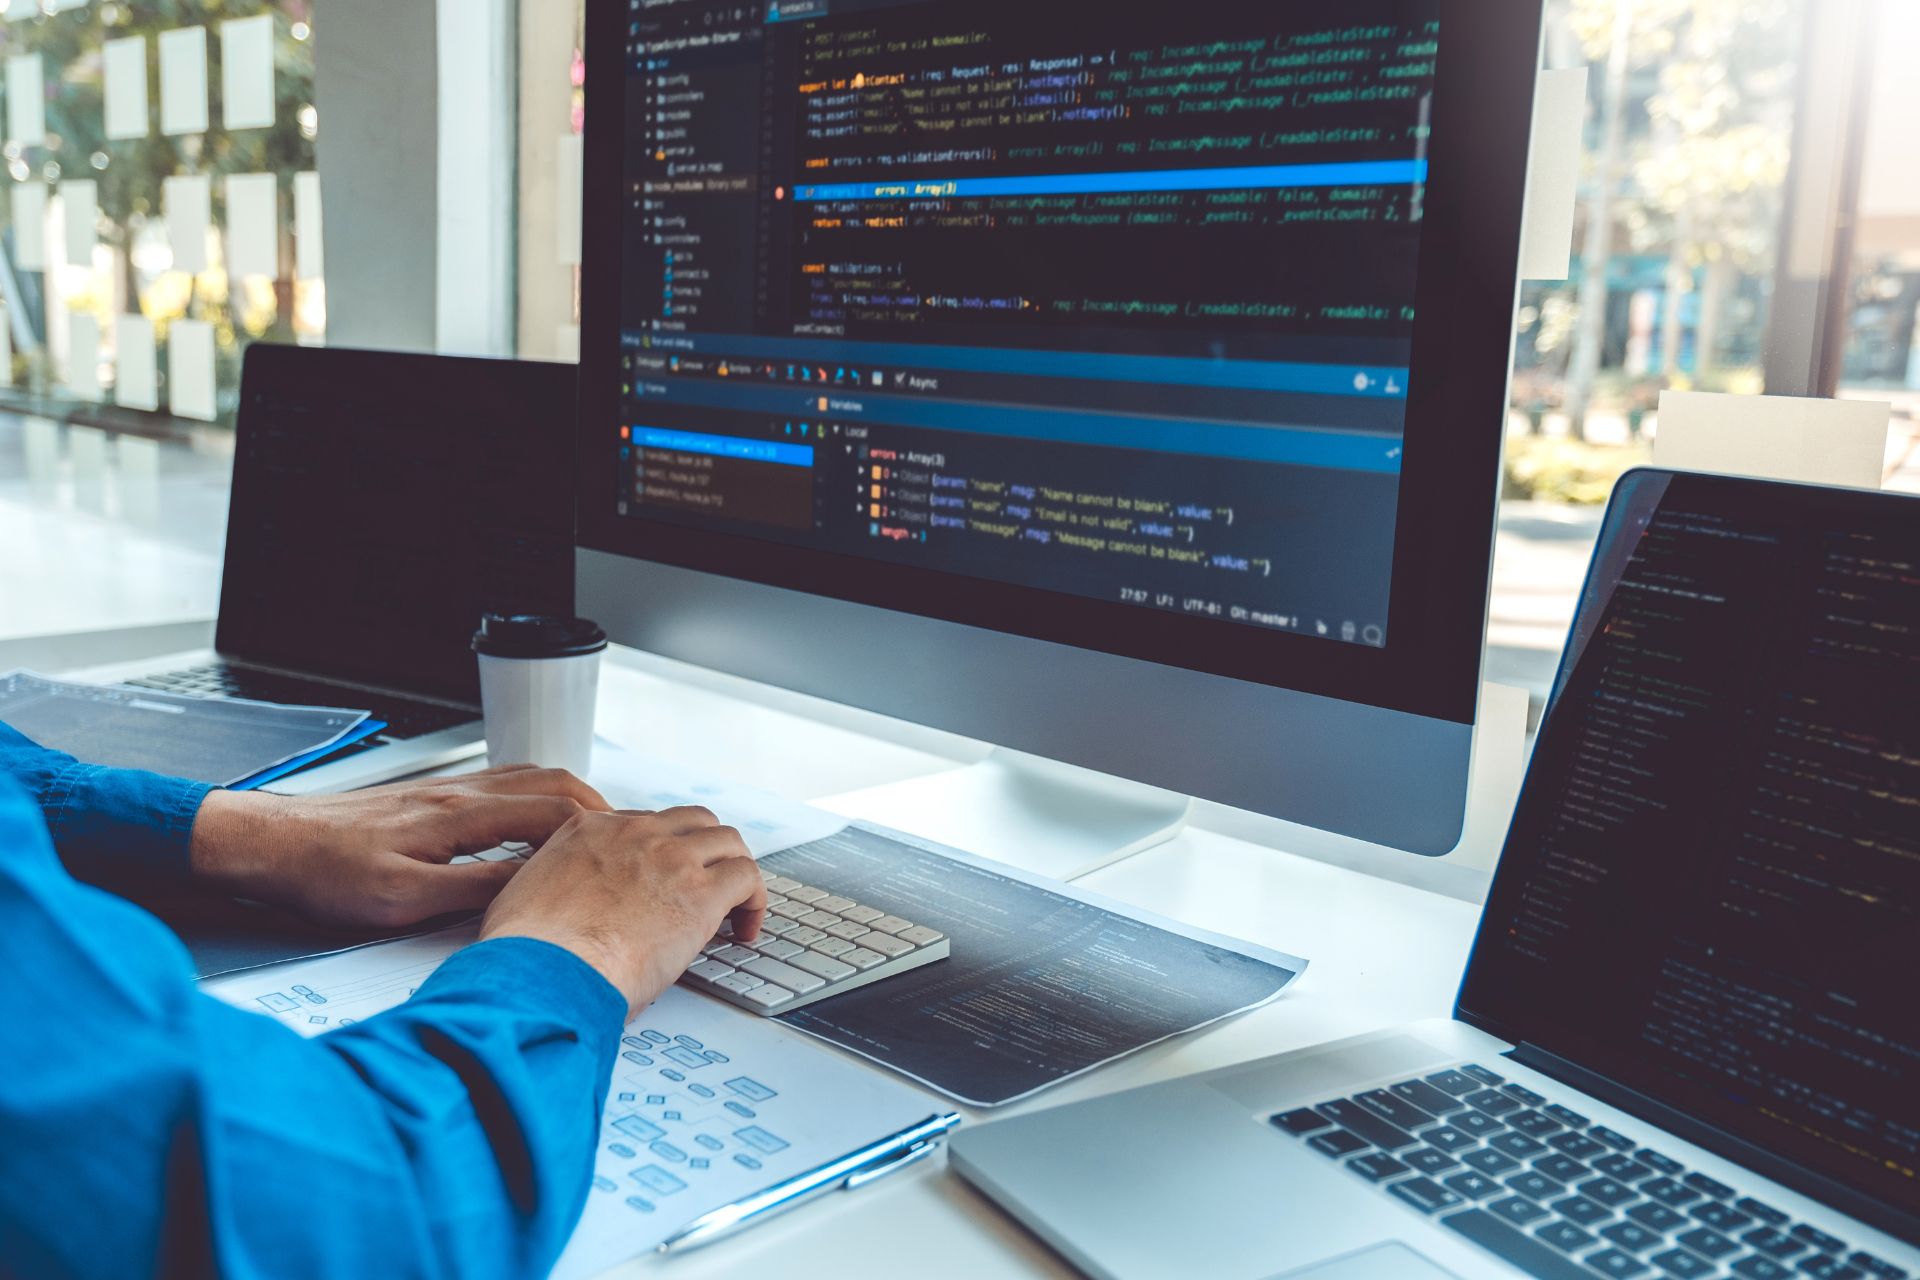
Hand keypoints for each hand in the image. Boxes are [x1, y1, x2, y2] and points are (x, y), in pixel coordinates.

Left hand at [188, 766, 611, 928]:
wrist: (271, 844)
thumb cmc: (323, 872)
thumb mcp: (402, 901)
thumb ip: (472, 893)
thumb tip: (530, 892)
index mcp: (460, 815)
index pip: (554, 812)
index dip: (599, 832)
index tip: (625, 853)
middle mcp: (459, 793)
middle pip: (553, 785)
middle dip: (599, 810)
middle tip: (625, 841)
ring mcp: (446, 791)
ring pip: (530, 779)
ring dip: (570, 801)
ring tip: (593, 831)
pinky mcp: (431, 799)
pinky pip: (503, 786)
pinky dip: (536, 799)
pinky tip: (533, 823)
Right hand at [478, 807, 765, 1016]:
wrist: (539, 971)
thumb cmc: (525, 955)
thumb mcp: (522, 900)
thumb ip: (551, 892)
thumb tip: (564, 918)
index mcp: (586, 832)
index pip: (643, 825)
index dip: (662, 852)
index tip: (666, 879)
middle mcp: (632, 834)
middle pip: (691, 822)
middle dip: (706, 850)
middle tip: (709, 884)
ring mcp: (670, 858)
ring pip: (727, 840)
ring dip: (734, 871)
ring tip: (736, 906)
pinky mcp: (700, 892)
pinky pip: (748, 877)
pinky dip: (755, 901)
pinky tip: (745, 930)